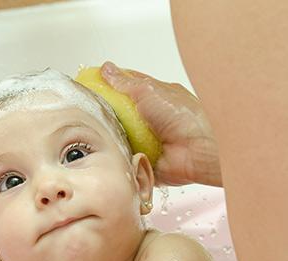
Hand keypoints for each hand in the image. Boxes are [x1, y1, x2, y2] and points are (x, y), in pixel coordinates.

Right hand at [100, 61, 221, 186]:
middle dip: (106, 117)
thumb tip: (107, 69)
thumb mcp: (149, 90)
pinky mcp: (148, 163)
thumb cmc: (183, 117)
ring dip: (112, 140)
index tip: (89, 87)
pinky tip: (111, 156)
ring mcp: (150, 143)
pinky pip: (127, 162)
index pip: (127, 89)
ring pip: (121, 140)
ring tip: (98, 137)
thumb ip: (125, 82)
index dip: (109, 87)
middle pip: (120, 116)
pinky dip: (120, 160)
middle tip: (88, 116)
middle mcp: (152, 121)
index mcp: (155, 98)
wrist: (199, 150)